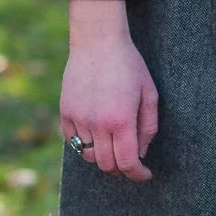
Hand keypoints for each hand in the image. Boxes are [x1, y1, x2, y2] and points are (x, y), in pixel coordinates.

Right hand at [60, 0, 158, 182]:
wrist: (98, 41)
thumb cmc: (129, 65)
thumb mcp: (149, 93)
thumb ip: (148, 127)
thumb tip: (140, 153)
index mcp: (122, 120)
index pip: (127, 163)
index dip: (137, 174)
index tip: (144, 174)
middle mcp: (98, 124)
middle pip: (107, 165)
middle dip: (121, 169)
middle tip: (130, 162)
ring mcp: (78, 119)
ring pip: (88, 156)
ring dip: (102, 156)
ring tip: (113, 146)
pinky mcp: (65, 113)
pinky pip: (73, 141)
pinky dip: (85, 144)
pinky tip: (96, 133)